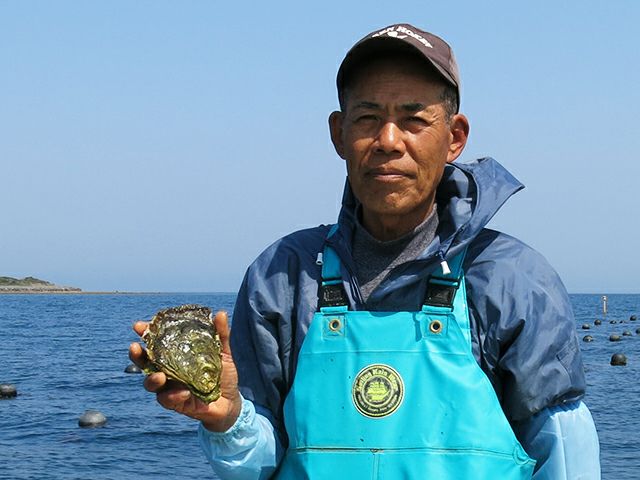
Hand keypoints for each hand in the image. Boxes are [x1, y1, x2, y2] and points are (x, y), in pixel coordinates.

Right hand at [129, 310, 241, 431]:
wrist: (231, 401)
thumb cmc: (223, 374)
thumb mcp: (224, 353)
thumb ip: (221, 335)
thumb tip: (220, 313)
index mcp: (176, 355)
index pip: (156, 342)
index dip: (146, 333)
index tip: (139, 326)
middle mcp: (168, 370)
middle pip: (145, 362)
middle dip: (137, 355)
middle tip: (134, 347)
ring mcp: (170, 387)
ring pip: (151, 383)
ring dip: (151, 379)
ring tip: (159, 376)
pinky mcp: (176, 403)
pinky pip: (168, 400)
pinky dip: (174, 395)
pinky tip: (185, 392)